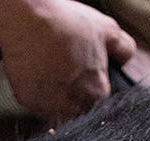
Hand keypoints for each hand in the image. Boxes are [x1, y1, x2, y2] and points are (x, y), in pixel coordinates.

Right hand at [0, 0, 139, 123]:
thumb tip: (125, 60)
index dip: (96, 91)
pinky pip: (36, 103)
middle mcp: (72, 107)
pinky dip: (38, 92)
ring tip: (52, 71)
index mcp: (96, 94)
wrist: (25, 19)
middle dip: (77, 97)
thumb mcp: (107, 29)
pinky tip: (38, 73)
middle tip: (69, 73)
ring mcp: (47, 106)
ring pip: (56, 111)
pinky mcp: (26, 101)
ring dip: (57, 98)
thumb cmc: (65, 23)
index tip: (88, 79)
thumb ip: (124, 49)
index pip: (102, 106)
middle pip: (79, 112)